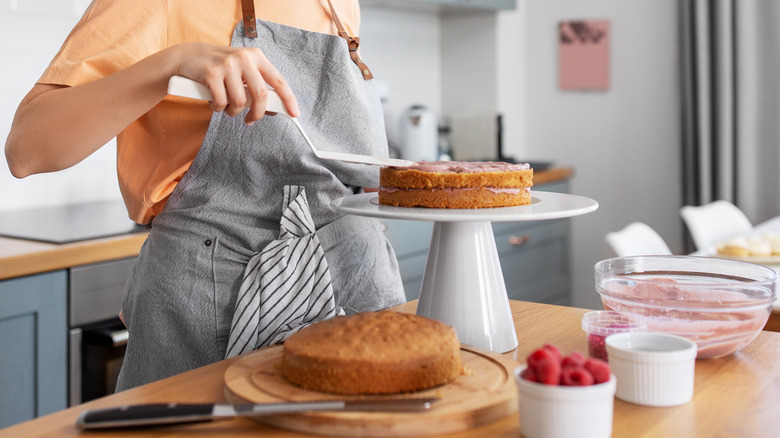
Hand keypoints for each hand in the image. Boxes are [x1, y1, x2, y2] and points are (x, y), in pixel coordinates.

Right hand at [174, 43, 299, 124]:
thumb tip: (274, 110)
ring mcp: (227, 64)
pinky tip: (215, 102)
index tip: (294, 113)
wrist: (188, 57)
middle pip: (261, 95)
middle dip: (257, 113)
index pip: (278, 80)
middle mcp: (244, 58)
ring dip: (233, 112)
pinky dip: (219, 108)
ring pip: (240, 102)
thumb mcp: (242, 72)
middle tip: (251, 120)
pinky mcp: (211, 73)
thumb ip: (257, 87)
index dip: (288, 98)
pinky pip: (222, 102)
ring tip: (227, 107)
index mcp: (256, 56)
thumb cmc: (220, 68)